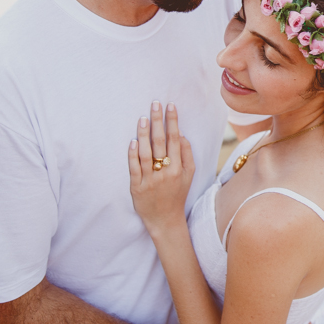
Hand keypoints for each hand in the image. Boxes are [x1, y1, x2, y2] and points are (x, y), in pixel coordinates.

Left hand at [128, 102, 194, 233]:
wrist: (165, 220)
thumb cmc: (177, 194)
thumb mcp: (189, 176)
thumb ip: (188, 155)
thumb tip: (182, 136)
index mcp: (179, 168)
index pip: (175, 139)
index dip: (172, 122)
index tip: (170, 106)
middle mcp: (165, 172)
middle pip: (160, 142)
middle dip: (158, 121)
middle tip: (155, 104)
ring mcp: (150, 179)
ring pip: (146, 153)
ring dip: (144, 134)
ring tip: (143, 117)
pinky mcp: (137, 187)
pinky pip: (134, 168)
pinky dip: (133, 154)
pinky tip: (133, 141)